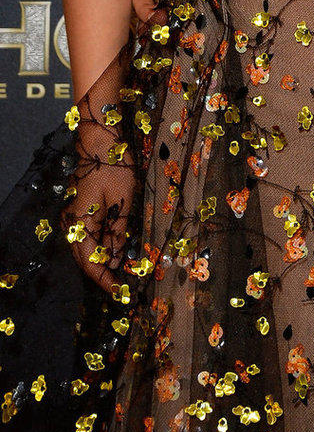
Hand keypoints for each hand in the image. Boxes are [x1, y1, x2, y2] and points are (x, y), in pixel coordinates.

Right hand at [64, 108, 137, 293]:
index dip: (104, 279)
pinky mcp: (80, 208)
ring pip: (86, 247)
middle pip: (85, 258)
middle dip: (102, 273)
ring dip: (102, 260)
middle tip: (121, 287)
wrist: (101, 140)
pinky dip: (101, 244)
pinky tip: (114, 249)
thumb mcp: (122, 200)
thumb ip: (117, 230)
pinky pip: (88, 233)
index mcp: (81, 223)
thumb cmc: (113, 166)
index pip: (90, 262)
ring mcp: (74, 215)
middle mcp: (72, 223)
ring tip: (120, 272)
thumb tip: (116, 258)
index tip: (119, 292)